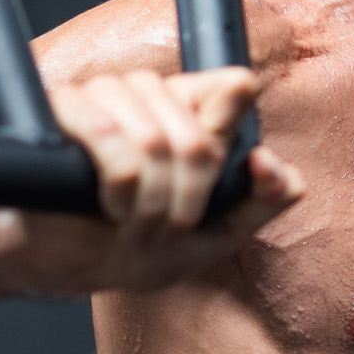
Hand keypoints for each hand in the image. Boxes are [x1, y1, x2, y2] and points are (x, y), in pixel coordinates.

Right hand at [47, 66, 301, 288]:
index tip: (211, 184)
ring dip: (148, 202)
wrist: (68, 266)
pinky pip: (106, 134)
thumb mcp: (215, 235)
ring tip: (132, 223)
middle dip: (183, 203)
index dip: (229, 137)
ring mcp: (108, 94)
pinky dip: (117, 184)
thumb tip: (287, 175)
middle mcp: (154, 93)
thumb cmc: (138, 246)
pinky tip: (109, 205)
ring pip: (154, 139)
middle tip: (161, 230)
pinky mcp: (66, 107)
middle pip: (198, 137)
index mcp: (194, 110)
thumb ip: (260, 203)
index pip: (235, 87)